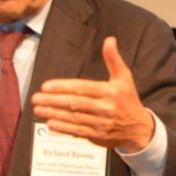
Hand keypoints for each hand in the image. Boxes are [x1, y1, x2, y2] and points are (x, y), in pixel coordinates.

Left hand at [31, 35, 155, 151]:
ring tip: (38, 109)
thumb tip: (110, 40)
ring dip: (54, 114)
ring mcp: (101, 123)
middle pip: (75, 103)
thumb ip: (114, 59)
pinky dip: (63, 128)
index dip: (63, 87)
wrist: (139, 129)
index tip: (46, 87)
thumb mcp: (124, 78)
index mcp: (110, 92)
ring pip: (74, 118)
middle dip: (53, 101)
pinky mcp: (98, 136)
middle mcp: (106, 108)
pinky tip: (50, 123)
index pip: (82, 88)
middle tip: (36, 98)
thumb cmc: (128, 100)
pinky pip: (78, 131)